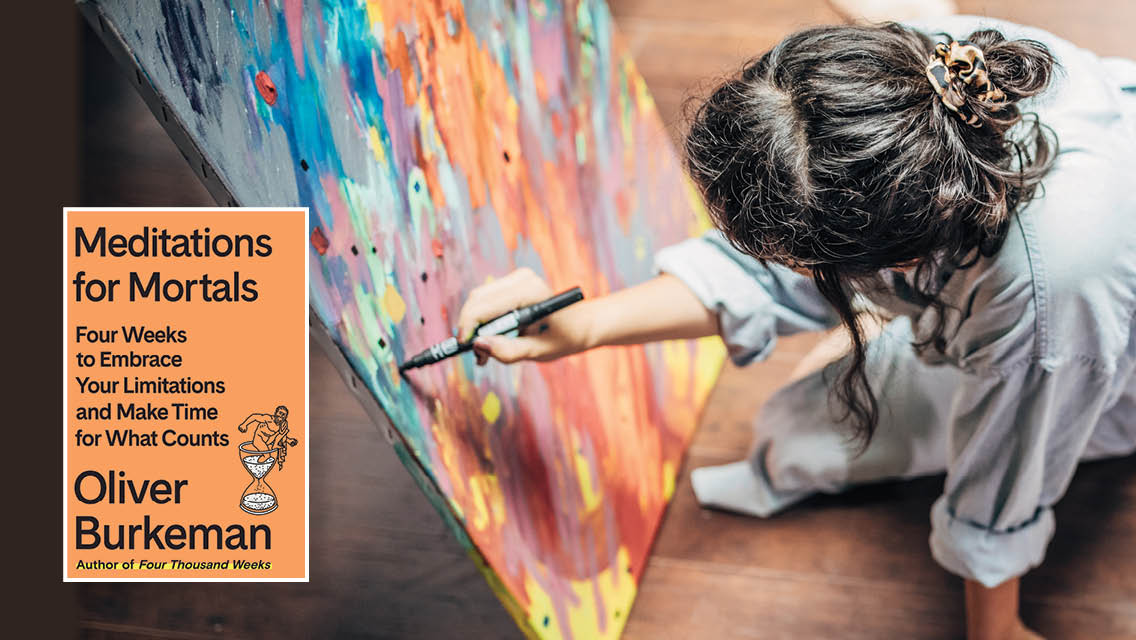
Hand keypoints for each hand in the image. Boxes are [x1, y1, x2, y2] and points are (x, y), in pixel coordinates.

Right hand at [456, 268, 591, 364]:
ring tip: (484, 351)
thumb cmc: (563, 338)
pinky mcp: (513, 281)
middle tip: (477, 356)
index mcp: (531, 293)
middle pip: (477, 299)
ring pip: (479, 298)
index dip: (468, 326)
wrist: (579, 325)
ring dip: (475, 324)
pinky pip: (486, 298)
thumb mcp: (538, 351)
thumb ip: (509, 351)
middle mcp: (523, 279)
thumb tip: (478, 344)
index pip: (485, 305)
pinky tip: (491, 338)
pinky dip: (482, 318)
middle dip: (470, 327)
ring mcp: (518, 277)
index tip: (464, 347)